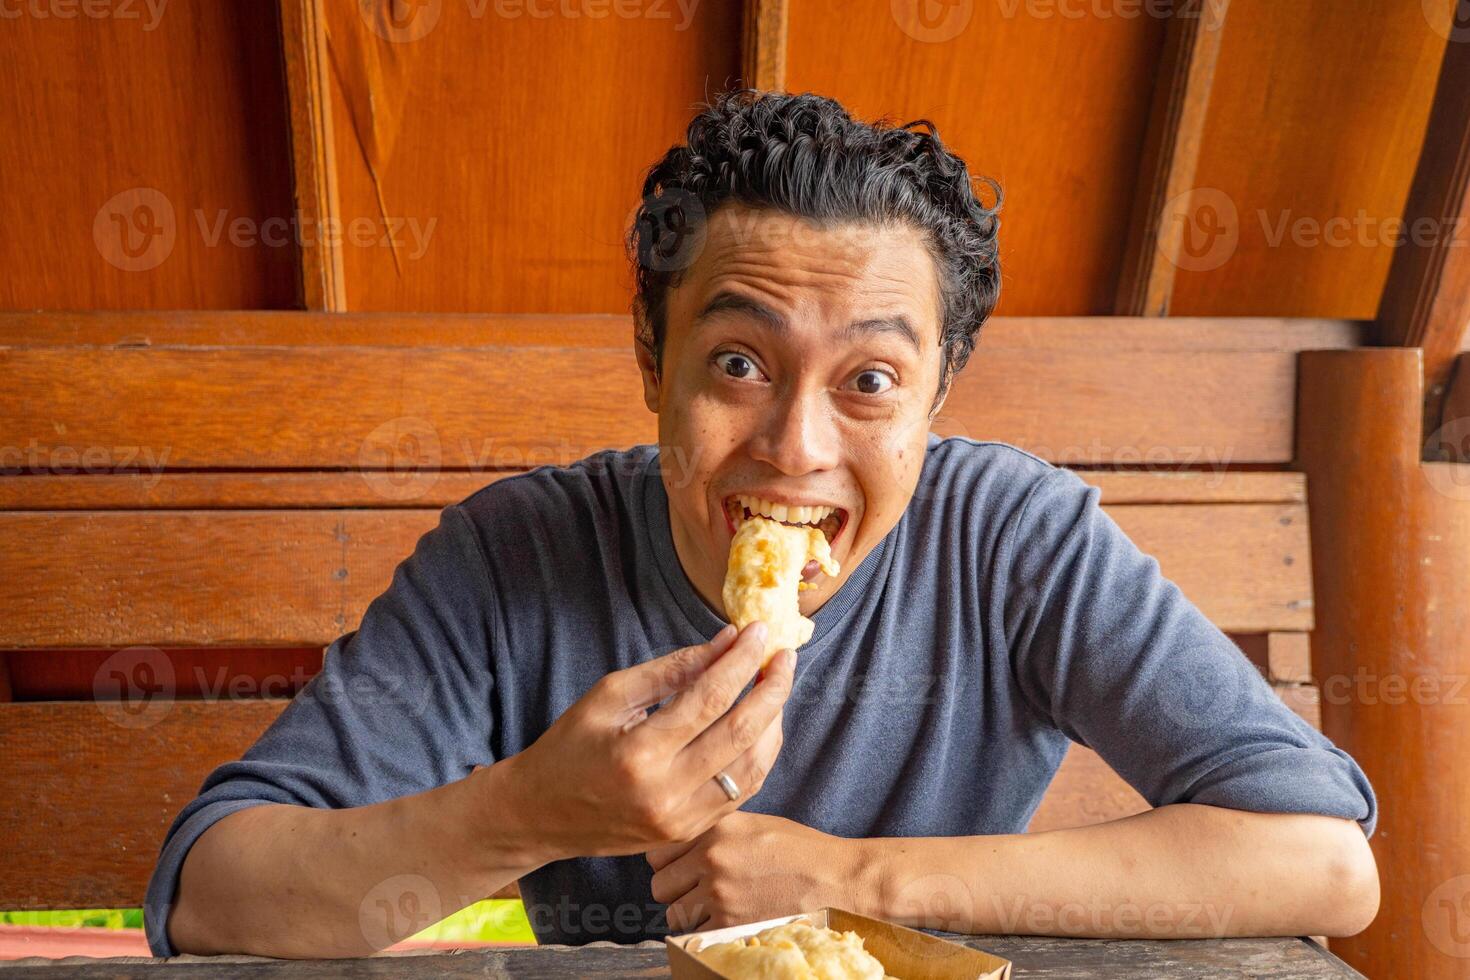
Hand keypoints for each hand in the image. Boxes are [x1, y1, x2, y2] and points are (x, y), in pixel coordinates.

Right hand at [498, 622, 794, 862]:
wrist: (540, 814)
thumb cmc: (569, 746)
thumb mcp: (608, 695)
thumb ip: (670, 670)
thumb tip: (725, 642)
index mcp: (638, 753)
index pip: (709, 698)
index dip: (740, 661)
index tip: (758, 631)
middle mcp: (665, 792)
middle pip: (741, 733)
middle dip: (772, 688)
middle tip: (785, 655)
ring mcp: (681, 820)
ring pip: (752, 767)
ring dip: (774, 722)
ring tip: (777, 685)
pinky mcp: (689, 832)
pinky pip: (740, 791)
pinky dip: (759, 754)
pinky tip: (762, 724)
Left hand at [646, 812, 866, 932]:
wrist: (827, 873)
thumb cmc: (793, 844)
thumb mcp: (748, 821)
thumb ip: (712, 830)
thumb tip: (681, 839)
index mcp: (714, 830)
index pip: (658, 849)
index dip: (665, 858)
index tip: (675, 863)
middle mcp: (710, 859)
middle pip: (659, 883)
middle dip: (670, 886)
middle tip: (688, 886)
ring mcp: (719, 893)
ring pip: (671, 911)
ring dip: (683, 910)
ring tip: (703, 904)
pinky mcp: (730, 922)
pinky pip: (694, 932)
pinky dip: (701, 928)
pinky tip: (718, 918)